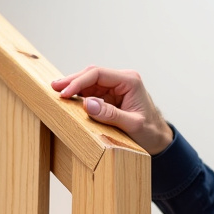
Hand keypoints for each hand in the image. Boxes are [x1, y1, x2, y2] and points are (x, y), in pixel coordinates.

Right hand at [51, 66, 173, 154]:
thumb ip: (110, 114)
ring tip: (57, 91)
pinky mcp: (110, 96)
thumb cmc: (150, 132)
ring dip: (74, 87)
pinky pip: (91, 92)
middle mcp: (122, 80)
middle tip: (54, 88)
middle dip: (72, 80)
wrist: (159, 139)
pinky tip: (68, 99)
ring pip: (89, 82)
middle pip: (91, 74)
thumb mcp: (132, 125)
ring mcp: (115, 87)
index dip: (79, 81)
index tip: (65, 92)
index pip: (98, 74)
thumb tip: (88, 104)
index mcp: (130, 81)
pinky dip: (79, 95)